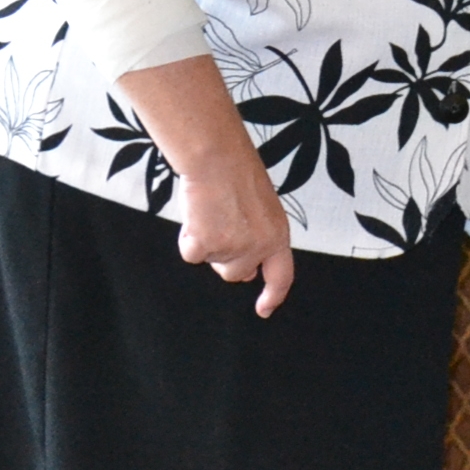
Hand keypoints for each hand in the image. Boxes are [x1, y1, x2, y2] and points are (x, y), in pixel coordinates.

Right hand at [177, 143, 295, 315]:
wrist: (217, 159)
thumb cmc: (237, 176)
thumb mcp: (263, 209)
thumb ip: (259, 239)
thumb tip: (245, 273)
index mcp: (278, 236)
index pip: (281, 276)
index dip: (273, 295)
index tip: (264, 310)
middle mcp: (259, 247)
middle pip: (235, 273)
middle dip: (224, 256)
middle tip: (221, 222)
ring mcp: (232, 248)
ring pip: (211, 262)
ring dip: (206, 244)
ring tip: (210, 213)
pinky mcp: (206, 245)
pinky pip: (191, 254)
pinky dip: (188, 239)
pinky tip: (196, 216)